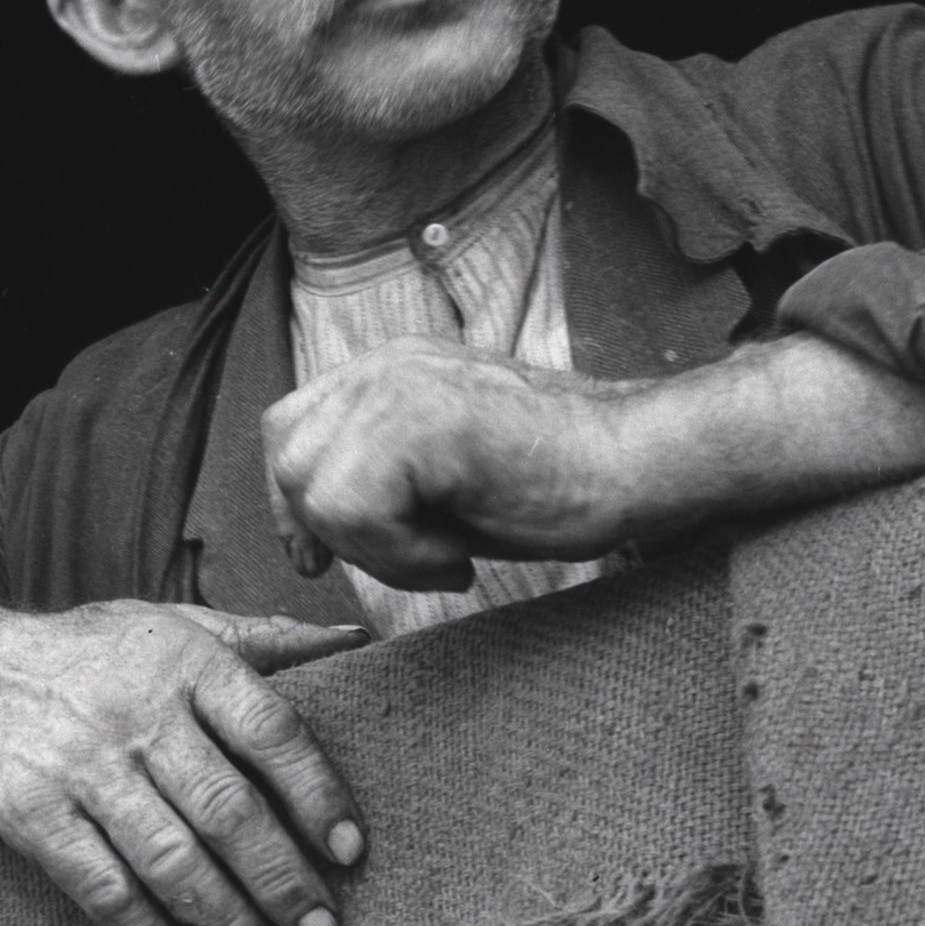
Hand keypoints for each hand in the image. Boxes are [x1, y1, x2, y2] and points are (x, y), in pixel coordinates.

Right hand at [0, 601, 368, 925]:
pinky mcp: (32, 816)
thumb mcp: (174, 625)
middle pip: (227, 810)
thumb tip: (359, 638)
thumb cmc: (94, 656)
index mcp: (184, 661)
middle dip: (282, 881)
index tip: (352, 853)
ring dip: (225, 920)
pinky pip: (100, 888)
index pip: (270, 731)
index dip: (318, 795)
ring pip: (169, 860)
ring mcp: (80, 766)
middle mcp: (134, 712)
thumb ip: (265, 638)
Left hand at [262, 339, 628, 588]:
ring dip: (374, 549)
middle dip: (333, 532)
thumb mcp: (443, 478)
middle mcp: (385, 366)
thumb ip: (378, 480)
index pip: (290, 427)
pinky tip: (459, 556)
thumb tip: (311, 531)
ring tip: (446, 556)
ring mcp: (399, 385)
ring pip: (313, 489)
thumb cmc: (558, 484)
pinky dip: (401, 555)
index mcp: (390, 371)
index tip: (316, 557)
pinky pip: (354, 511)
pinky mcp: (419, 421)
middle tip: (416, 559)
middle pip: (288, 457)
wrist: (636, 464)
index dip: (291, 502)